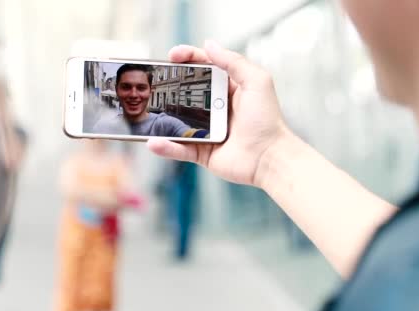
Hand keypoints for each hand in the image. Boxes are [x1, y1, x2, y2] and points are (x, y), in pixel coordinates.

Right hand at [147, 41, 291, 186]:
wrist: (270, 157)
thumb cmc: (267, 121)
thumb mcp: (257, 81)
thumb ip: (233, 61)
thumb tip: (209, 45)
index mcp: (230, 89)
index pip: (205, 68)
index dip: (188, 58)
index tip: (173, 55)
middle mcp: (217, 108)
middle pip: (186, 92)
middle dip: (169, 85)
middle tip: (154, 80)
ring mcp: (208, 130)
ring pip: (178, 121)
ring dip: (162, 116)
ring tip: (148, 108)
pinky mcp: (203, 152)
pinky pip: (180, 148)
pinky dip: (166, 146)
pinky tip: (155, 142)